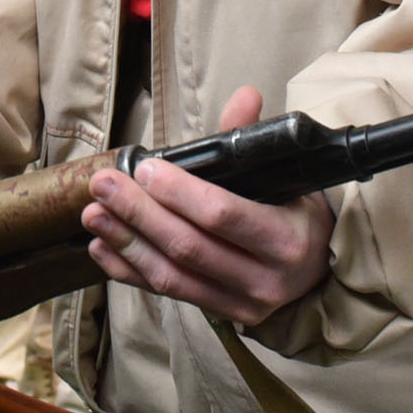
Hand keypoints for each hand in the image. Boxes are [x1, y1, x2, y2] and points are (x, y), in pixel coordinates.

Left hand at [79, 87, 334, 326]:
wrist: (319, 272)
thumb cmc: (296, 214)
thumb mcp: (286, 177)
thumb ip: (253, 140)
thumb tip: (245, 96)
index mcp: (286, 238)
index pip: (222, 214)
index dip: (178, 192)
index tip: (145, 168)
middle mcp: (265, 278)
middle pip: (188, 245)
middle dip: (140, 212)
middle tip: (104, 184)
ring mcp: (242, 303)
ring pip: (172, 275)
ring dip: (126, 242)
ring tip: (93, 214)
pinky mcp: (221, 315)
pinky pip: (167, 294)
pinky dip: (130, 270)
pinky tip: (103, 247)